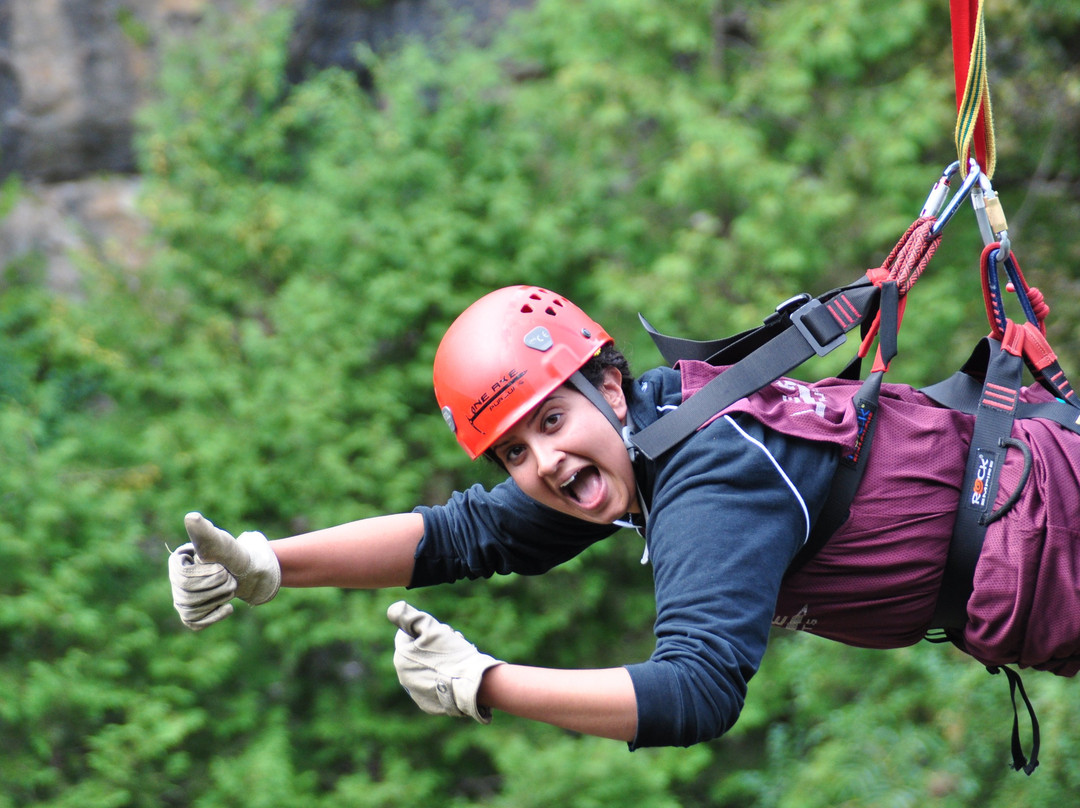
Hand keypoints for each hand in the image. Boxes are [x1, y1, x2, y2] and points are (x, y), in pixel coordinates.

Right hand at [168, 513, 280, 629]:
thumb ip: (206, 533)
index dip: (208, 576)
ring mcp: (181, 598)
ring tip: (228, 587)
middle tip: (229, 577)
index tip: (221, 567)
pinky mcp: (190, 614)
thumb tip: (192, 517)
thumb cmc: (233, 555)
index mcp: (177, 561)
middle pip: (188, 596)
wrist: (247, 572)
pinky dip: (214, 616)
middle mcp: (175, 580)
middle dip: (216, 587)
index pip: (184, 578)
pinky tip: (227, 607)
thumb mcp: (221, 544)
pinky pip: (195, 623)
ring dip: (217, 599)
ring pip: (192, 609)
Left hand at [387, 601, 503, 723]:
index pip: (408, 634)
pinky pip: (433, 686)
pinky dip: (441, 680)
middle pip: (417, 652)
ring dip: (437, 662)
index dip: (426, 630)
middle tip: (452, 645)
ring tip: (457, 662)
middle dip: (432, 646)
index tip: (442, 633)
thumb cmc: (453, 654)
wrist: (472, 685)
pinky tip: (455, 677)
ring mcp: (415, 693)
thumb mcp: (431, 629)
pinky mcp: (428, 704)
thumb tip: (393, 609)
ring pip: (425, 669)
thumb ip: (410, 617)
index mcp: (401, 657)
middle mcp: (403, 677)